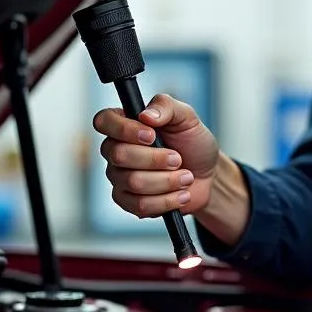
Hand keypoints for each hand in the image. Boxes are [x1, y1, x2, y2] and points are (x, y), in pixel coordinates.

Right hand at [92, 93, 219, 218]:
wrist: (207, 175)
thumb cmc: (192, 143)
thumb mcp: (186, 117)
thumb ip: (166, 107)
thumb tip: (145, 115)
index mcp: (124, 124)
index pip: (104, 121)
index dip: (124, 129)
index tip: (151, 135)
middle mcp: (115, 150)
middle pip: (119, 155)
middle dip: (156, 159)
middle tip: (178, 158)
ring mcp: (119, 177)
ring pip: (133, 182)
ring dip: (167, 180)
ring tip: (186, 177)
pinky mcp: (128, 202)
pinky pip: (140, 205)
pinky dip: (167, 200)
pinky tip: (181, 194)